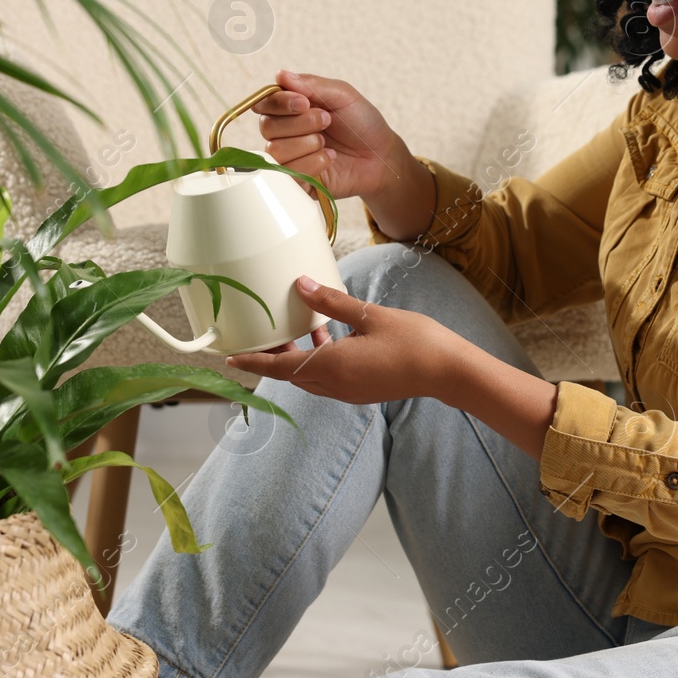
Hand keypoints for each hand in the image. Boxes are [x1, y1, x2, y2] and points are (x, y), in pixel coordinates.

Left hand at [224, 275, 461, 403]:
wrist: (448, 371)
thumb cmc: (414, 341)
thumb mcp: (370, 315)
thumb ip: (332, 302)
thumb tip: (301, 285)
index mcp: (332, 367)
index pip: (280, 368)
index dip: (253, 363)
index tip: (230, 360)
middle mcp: (336, 385)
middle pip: (292, 375)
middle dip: (274, 358)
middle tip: (264, 334)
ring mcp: (350, 392)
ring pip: (310, 377)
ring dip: (299, 358)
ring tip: (299, 330)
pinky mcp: (363, 390)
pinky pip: (329, 378)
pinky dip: (319, 361)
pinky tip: (330, 337)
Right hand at [252, 69, 405, 200]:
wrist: (381, 156)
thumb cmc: (362, 123)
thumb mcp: (342, 95)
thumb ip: (312, 85)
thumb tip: (281, 75)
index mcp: (291, 107)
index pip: (265, 102)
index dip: (280, 103)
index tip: (304, 103)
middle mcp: (285, 132)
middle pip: (267, 126)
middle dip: (300, 123)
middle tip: (327, 121)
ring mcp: (289, 157)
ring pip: (275, 150)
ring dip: (307, 143)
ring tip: (328, 143)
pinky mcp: (296, 180)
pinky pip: (288, 174)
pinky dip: (312, 163)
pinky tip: (329, 158)